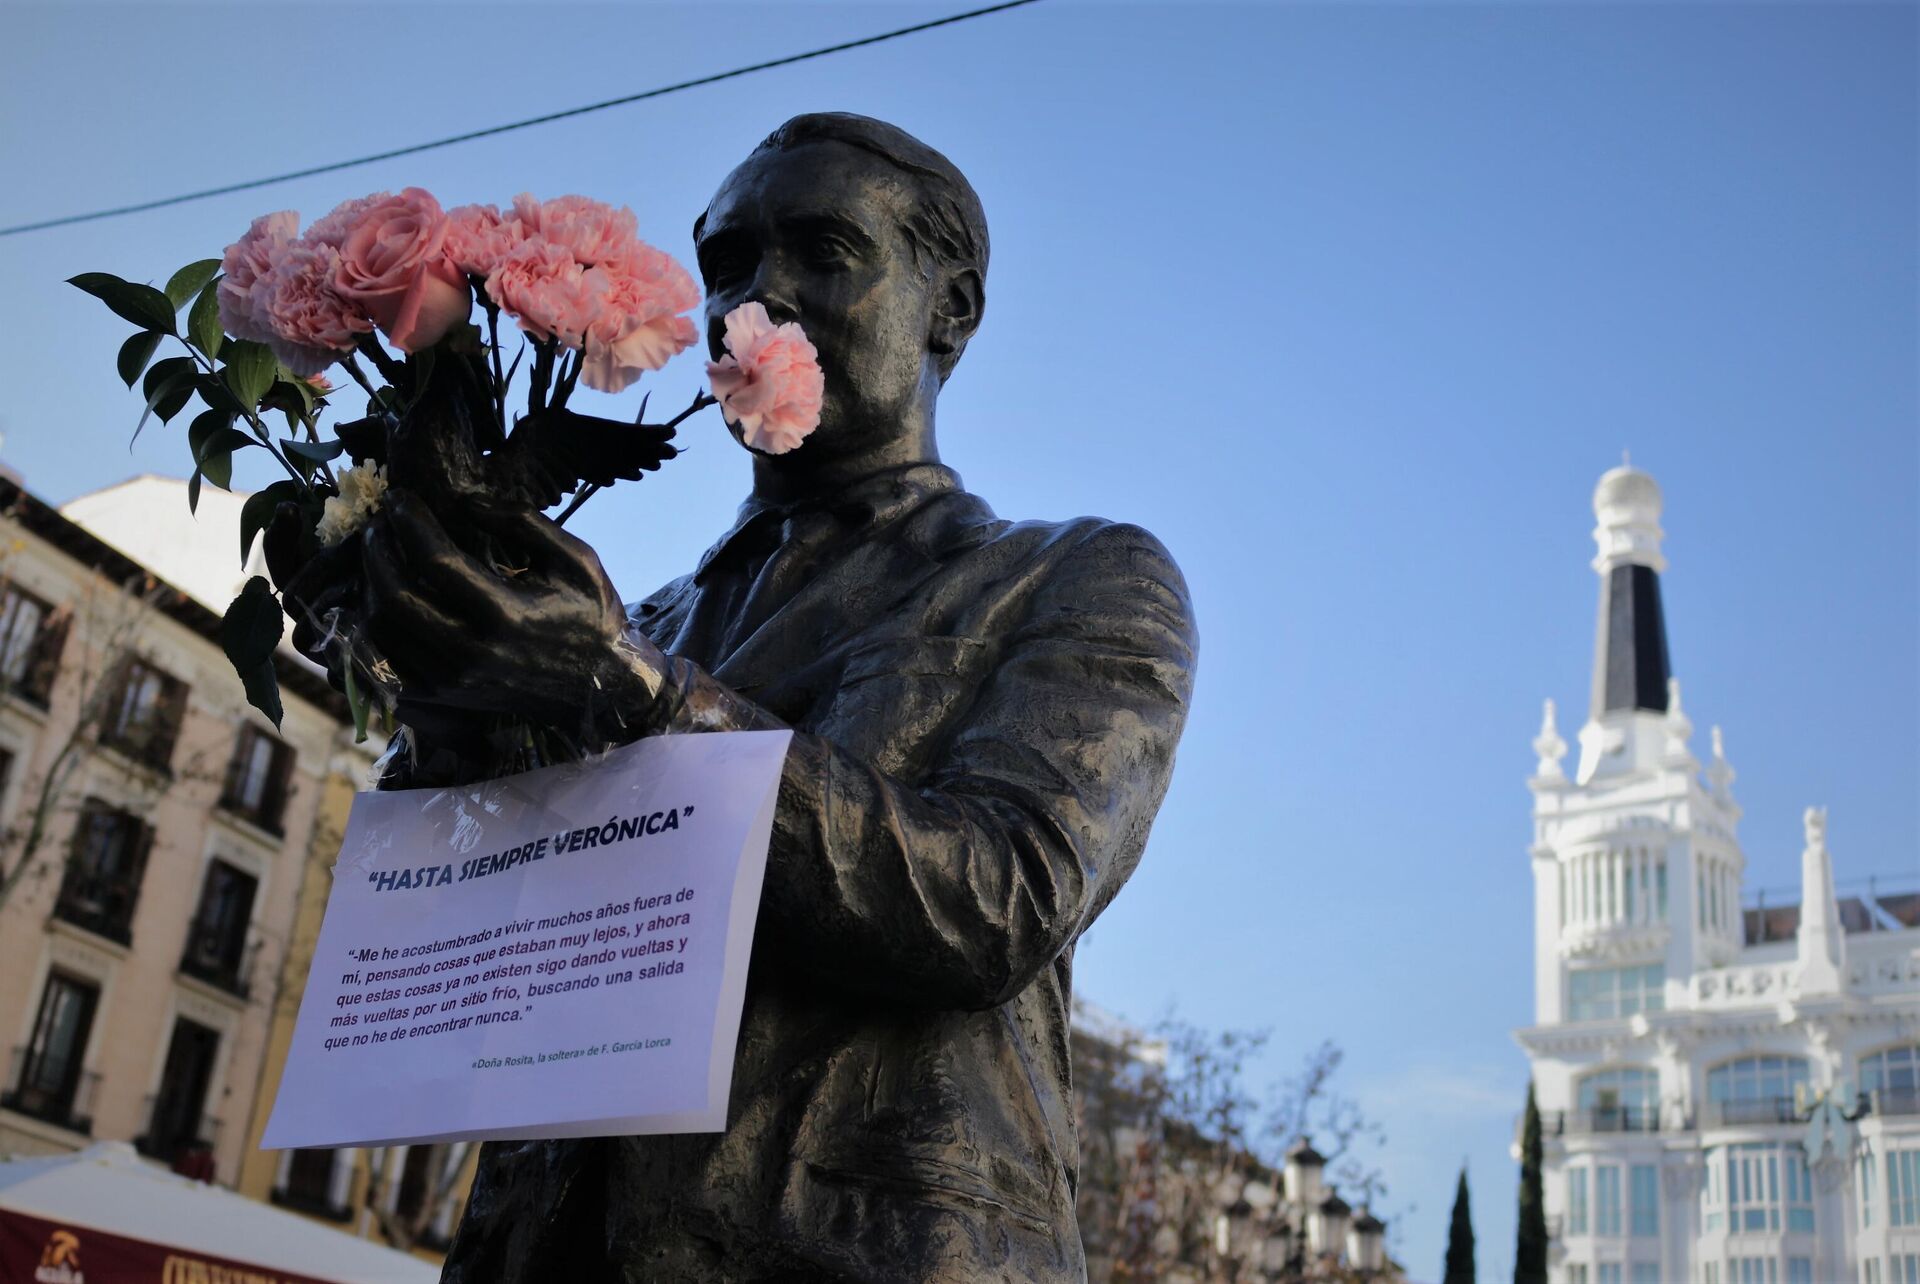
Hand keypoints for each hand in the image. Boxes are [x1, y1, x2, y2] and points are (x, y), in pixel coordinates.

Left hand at [358, 490, 665, 736]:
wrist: (600, 690)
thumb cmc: (592, 617)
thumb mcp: (577, 560)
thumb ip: (526, 523)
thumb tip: (468, 502)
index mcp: (507, 615)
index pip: (435, 561)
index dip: (408, 522)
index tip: (397, 498)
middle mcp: (471, 653)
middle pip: (395, 597)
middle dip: (377, 552)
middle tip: (379, 524)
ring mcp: (452, 680)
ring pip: (382, 630)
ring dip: (370, 585)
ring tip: (379, 555)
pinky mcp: (442, 696)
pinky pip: (384, 659)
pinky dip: (373, 625)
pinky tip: (382, 596)